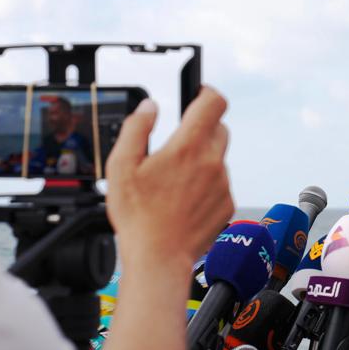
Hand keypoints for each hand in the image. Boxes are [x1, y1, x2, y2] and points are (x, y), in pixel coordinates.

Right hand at [105, 86, 234, 268]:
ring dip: (202, 159)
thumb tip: (150, 107)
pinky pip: (220, 182)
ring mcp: (223, 183)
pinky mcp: (227, 202)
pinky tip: (184, 199)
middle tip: (177, 145)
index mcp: (187, 148)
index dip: (207, 92)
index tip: (198, 94)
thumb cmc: (138, 216)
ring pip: (219, 157)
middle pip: (219, 128)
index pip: (214, 102)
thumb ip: (136, 129)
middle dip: (201, 129)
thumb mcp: (121, 166)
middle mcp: (212, 162)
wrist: (159, 257)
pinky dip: (207, 183)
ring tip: (175, 181)